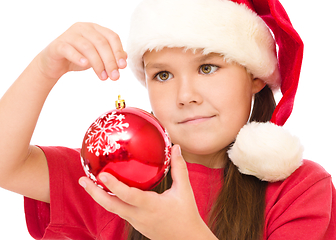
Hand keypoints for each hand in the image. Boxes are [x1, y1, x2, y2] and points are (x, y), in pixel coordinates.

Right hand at [35, 22, 126, 81]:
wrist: (55, 64)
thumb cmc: (79, 58)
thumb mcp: (98, 57)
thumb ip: (111, 56)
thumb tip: (125, 58)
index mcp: (95, 29)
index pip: (112, 37)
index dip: (119, 51)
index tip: (123, 67)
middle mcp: (83, 28)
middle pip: (102, 43)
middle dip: (110, 61)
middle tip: (114, 76)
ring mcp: (70, 35)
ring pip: (88, 47)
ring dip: (98, 64)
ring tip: (103, 77)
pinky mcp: (59, 45)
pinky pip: (70, 50)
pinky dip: (78, 57)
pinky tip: (85, 65)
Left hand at [79, 145, 216, 239]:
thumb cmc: (186, 214)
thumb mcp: (184, 190)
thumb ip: (179, 167)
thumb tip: (175, 147)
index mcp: (151, 206)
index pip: (128, 195)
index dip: (114, 185)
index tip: (101, 174)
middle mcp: (139, 215)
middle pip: (111, 205)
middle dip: (94, 193)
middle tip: (82, 180)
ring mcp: (135, 221)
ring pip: (112, 209)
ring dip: (98, 196)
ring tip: (87, 183)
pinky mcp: (135, 224)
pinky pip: (118, 211)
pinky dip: (109, 200)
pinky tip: (105, 192)